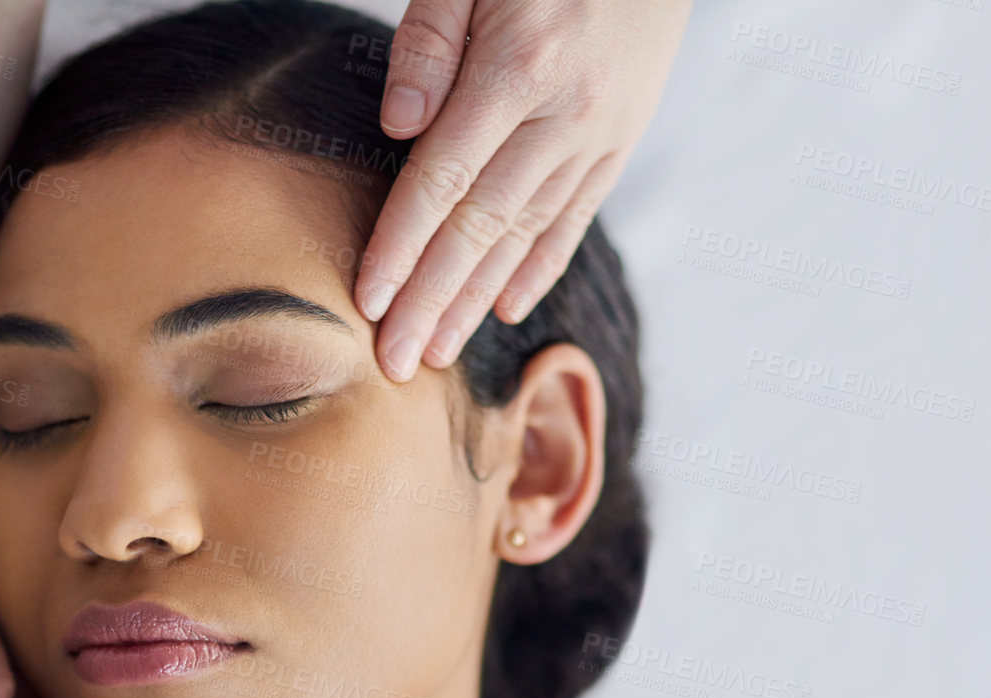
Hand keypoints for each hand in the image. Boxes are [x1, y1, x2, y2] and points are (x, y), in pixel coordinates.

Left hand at [357, 0, 691, 379]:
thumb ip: (428, 42)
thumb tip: (400, 127)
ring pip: (527, 234)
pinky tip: (506, 310)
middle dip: (433, 300)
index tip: (369, 302)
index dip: (403, 245)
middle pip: (483, 224)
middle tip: (395, 361)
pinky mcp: (620, 141)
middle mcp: (564, 114)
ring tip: (437, 352)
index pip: (444, 178)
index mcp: (519, 68)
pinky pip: (574, 217)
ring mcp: (600, 134)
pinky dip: (539, 267)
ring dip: (477, 301)